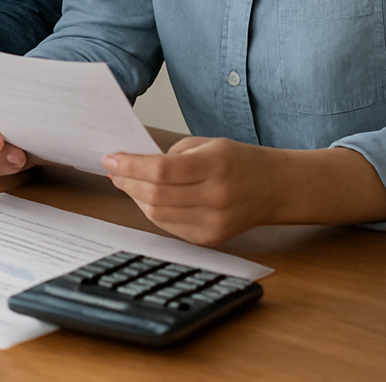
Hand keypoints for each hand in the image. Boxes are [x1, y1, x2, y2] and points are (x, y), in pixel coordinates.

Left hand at [104, 136, 277, 246]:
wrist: (274, 188)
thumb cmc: (238, 161)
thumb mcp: (206, 145)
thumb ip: (170, 155)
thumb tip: (130, 164)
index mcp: (216, 166)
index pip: (161, 170)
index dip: (130, 165)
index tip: (111, 158)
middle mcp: (216, 197)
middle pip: (155, 195)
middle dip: (127, 181)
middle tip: (114, 169)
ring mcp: (214, 223)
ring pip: (157, 214)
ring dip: (135, 197)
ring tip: (126, 182)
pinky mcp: (210, 239)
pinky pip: (168, 227)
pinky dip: (152, 211)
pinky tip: (146, 198)